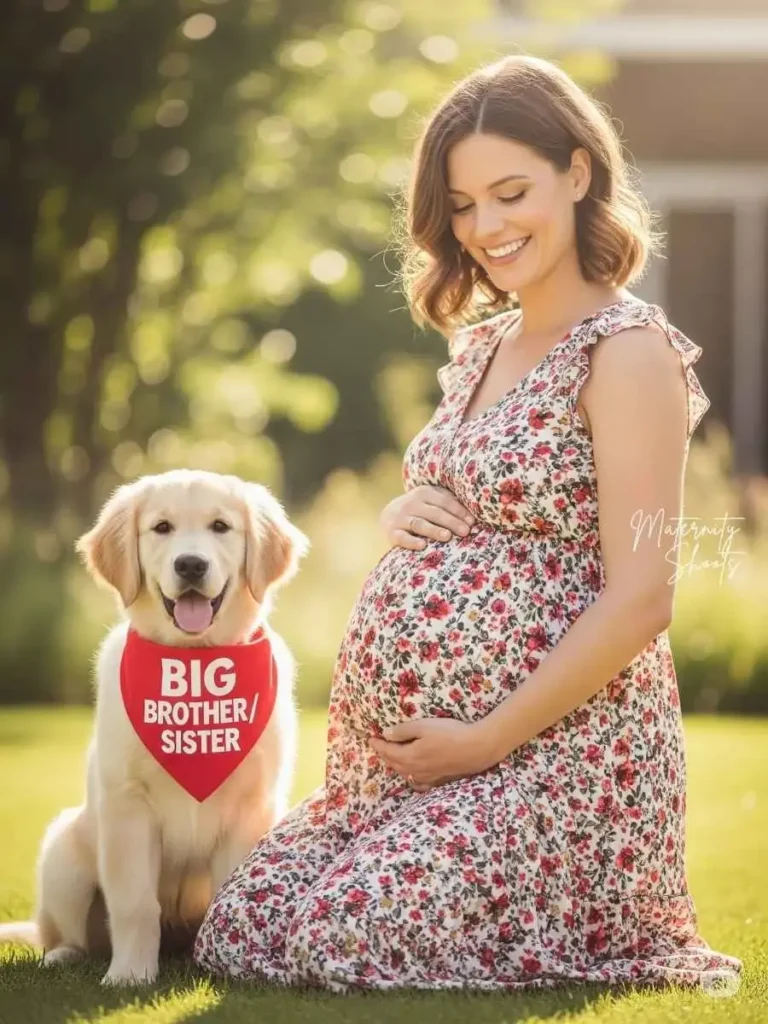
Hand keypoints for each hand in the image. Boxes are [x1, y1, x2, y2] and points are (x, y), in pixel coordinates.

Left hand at [369, 718, 498, 791]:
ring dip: (394, 765)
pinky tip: (411, 776)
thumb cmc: (449, 733)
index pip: (387, 751)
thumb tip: (386, 734)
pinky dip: (410, 778)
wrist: (476, 748)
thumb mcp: (424, 726)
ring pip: (404, 773)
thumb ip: (403, 731)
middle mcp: (415, 770)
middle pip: (394, 763)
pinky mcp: (438, 780)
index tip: (370, 738)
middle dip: (384, 755)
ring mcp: (427, 777)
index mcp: (409, 756)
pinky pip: (418, 783)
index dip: (378, 744)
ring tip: (390, 757)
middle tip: (378, 746)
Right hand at [380, 485, 474, 550]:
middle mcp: (411, 504)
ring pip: (420, 524)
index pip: (445, 502)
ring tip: (447, 537)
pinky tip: (422, 545)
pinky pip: (403, 538)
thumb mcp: (430, 500)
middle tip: (465, 532)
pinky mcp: (393, 532)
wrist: (388, 515)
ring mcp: (401, 518)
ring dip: (434, 530)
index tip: (472, 522)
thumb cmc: (419, 509)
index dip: (459, 511)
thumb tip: (473, 510)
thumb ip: (447, 502)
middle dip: (451, 522)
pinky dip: (412, 542)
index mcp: (424, 493)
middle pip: (435, 513)